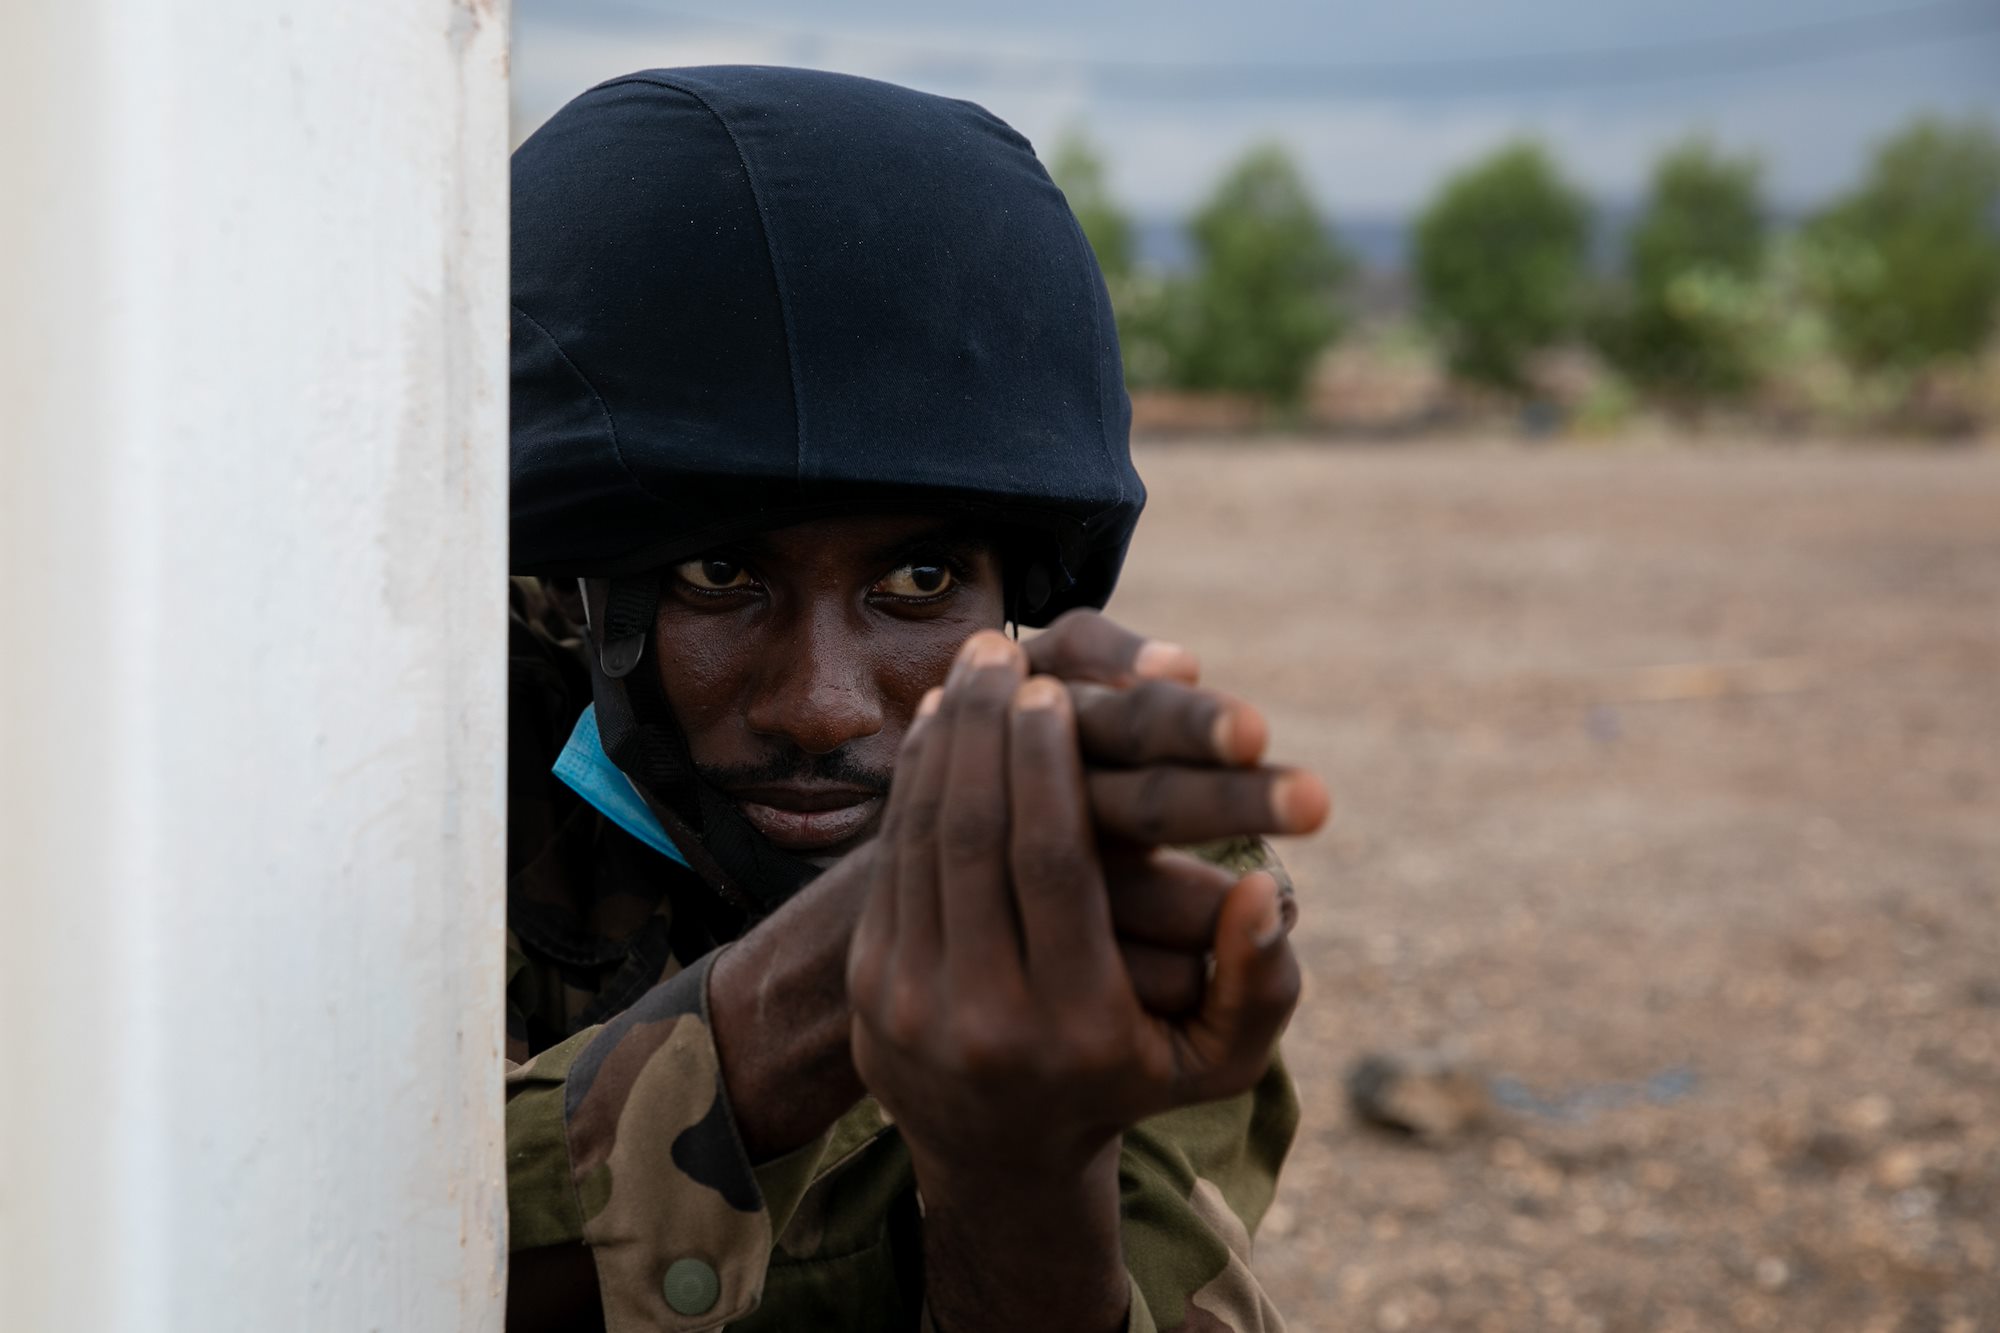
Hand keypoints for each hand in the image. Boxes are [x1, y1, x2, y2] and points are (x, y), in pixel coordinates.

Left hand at [846, 632, 1304, 1174]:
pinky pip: (892, 862)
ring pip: (921, 841)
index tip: (1054, 691)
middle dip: (984, 730)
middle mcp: (982, 1018)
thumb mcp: (1217, 1059)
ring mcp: (910, 1004)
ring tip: (967, 669)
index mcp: (1074, 1026)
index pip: (1050, 864)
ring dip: (939, 742)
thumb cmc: (1131, 1081)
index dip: (1046, 767)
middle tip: (1001, 652)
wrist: (1002, 1159)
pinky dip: (910, 784)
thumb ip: (1259, 981)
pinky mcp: (872, 986)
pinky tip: (932, 726)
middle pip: (974, 837)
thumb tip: (1262, 890)